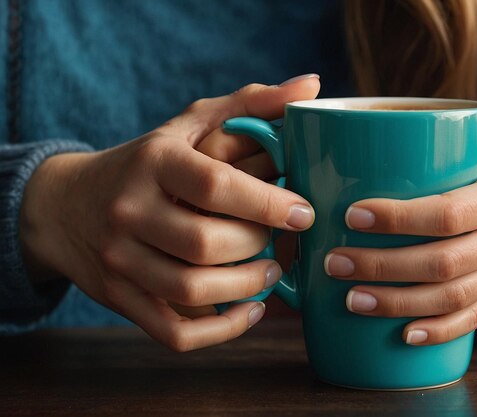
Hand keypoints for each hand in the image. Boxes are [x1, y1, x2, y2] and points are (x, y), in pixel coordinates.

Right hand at [19, 77, 319, 350]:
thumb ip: (251, 104)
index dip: (268, 203)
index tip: (303, 212)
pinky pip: (174, 333)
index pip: (214, 184)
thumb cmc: (147, 161)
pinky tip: (249, 311)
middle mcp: (129, 210)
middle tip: (285, 242)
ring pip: (190, 290)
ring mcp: (119, 259)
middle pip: (206, 243)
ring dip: (246, 288)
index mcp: (153, 161)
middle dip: (259, 247)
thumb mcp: (190, 124)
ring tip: (271, 273)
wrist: (66, 205)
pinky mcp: (120, 298)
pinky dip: (220, 332)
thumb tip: (312, 86)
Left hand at [324, 157, 476, 344]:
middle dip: (383, 266)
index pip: (447, 213)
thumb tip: (338, 181)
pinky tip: (402, 335)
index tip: (351, 218)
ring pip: (452, 297)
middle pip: (444, 261)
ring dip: (397, 302)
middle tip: (337, 264)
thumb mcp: (464, 165)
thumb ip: (422, 169)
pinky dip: (435, 330)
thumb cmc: (475, 186)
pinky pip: (468, 321)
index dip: (398, 219)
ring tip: (353, 299)